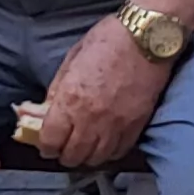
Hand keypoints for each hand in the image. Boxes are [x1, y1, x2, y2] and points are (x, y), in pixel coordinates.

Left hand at [32, 13, 175, 168]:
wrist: (148, 36)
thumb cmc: (109, 38)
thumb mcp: (73, 57)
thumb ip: (58, 86)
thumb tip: (46, 109)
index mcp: (70, 99)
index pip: (50, 140)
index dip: (45, 146)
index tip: (46, 145)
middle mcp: (91, 118)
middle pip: (72, 155)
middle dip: (64, 154)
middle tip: (63, 147)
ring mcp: (116, 124)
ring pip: (96, 158)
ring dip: (86, 156)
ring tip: (84, 148)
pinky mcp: (136, 124)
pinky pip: (120, 151)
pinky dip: (109, 152)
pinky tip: (106, 143)